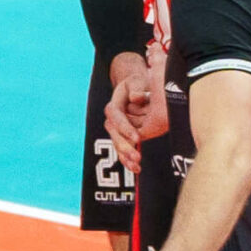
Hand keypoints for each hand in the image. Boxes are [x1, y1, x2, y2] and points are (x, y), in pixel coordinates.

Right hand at [101, 50, 162, 168]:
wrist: (136, 88)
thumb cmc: (138, 84)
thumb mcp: (137, 81)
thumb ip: (137, 88)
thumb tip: (136, 97)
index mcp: (114, 106)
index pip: (116, 118)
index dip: (125, 129)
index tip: (138, 138)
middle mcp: (112, 119)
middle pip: (114, 135)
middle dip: (125, 147)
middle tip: (137, 156)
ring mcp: (117, 130)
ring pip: (118, 145)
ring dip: (126, 157)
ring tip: (137, 166)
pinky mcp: (123, 137)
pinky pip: (123, 150)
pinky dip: (128, 160)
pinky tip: (137, 169)